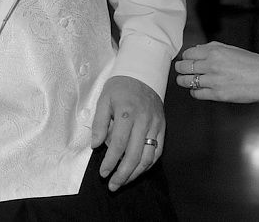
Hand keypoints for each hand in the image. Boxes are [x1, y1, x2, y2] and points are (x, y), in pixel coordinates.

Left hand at [91, 75, 164, 191]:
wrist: (143, 73)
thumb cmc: (120, 87)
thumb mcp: (104, 99)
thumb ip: (99, 123)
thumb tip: (95, 145)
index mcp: (126, 113)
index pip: (119, 145)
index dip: (110, 162)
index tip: (103, 173)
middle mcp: (143, 121)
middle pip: (134, 155)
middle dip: (122, 174)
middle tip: (112, 185)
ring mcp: (155, 125)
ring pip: (148, 157)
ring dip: (136, 173)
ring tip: (123, 182)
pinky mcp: (162, 127)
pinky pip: (158, 151)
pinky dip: (148, 164)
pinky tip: (138, 171)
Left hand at [174, 42, 258, 103]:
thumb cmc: (253, 64)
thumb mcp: (233, 49)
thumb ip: (213, 47)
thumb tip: (197, 49)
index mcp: (215, 51)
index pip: (188, 54)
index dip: (185, 57)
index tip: (186, 59)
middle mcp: (211, 65)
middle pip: (183, 66)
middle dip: (180, 68)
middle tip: (181, 69)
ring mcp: (213, 81)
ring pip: (186, 81)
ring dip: (183, 80)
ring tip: (184, 80)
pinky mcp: (217, 95)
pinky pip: (196, 93)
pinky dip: (194, 91)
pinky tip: (197, 89)